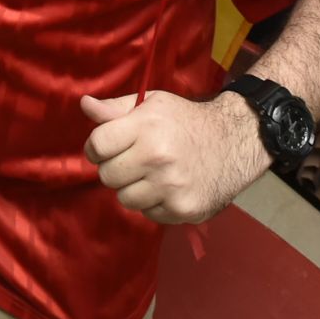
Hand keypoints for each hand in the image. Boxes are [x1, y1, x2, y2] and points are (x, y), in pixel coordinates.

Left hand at [81, 91, 268, 224]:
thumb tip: (84, 105)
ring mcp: (171, 187)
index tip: (108, 146)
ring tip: (154, 173)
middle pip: (107, 176)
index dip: (97, 147)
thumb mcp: (153, 104)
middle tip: (135, 159)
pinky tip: (170, 186)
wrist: (234, 142)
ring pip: (125, 199)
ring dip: (134, 188)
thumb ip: (116, 108)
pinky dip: (155, 203)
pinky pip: (149, 214)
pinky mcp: (183, 209)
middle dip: (116, 168)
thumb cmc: (186, 121)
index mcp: (147, 127)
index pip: (97, 145)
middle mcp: (158, 157)